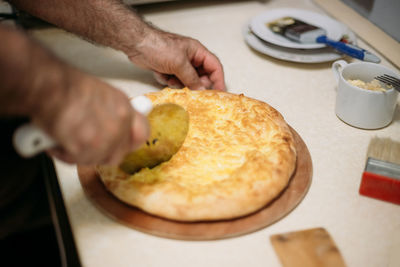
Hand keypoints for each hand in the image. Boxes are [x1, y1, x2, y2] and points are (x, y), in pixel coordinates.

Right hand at [33, 74, 148, 164]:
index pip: (142, 134)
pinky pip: (75, 160)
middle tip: (86, 143)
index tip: (122, 143)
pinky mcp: (84, 149)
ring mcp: (103, 140)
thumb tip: (112, 122)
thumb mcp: (102, 95)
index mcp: (125, 109)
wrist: (49, 87)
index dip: (129, 141)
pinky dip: (63, 153)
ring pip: (96, 159)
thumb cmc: (68, 86)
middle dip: (101, 152)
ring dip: (81, 153)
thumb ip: (112, 113)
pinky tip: (57, 139)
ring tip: (67, 138)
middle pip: (118, 153)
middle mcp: (119, 126)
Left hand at [128, 29, 225, 90]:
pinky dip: (167, 81)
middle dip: (194, 84)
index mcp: (197, 52)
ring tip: (170, 78)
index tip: (219, 92)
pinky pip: (174, 82)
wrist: (136, 45)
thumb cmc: (158, 46)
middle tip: (188, 88)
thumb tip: (202, 90)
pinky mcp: (169, 70)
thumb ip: (192, 78)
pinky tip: (160, 73)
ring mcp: (179, 65)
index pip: (214, 66)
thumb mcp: (179, 63)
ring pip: (187, 82)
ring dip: (178, 83)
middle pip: (201, 77)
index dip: (218, 79)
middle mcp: (190, 59)